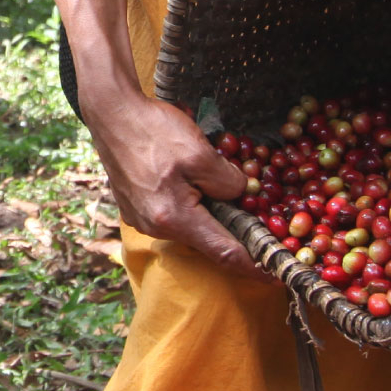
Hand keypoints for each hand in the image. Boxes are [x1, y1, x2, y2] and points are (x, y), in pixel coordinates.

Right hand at [81, 86, 273, 280]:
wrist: (111, 113)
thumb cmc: (154, 131)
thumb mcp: (201, 153)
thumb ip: (228, 181)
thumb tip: (242, 195)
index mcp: (175, 218)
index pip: (225, 253)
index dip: (255, 267)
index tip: (279, 277)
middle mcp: (156, 227)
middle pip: (207, 241)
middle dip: (235, 234)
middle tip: (262, 224)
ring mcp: (142, 220)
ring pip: (190, 226)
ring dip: (212, 216)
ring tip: (224, 191)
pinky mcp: (136, 208)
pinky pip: (173, 216)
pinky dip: (192, 206)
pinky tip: (195, 183)